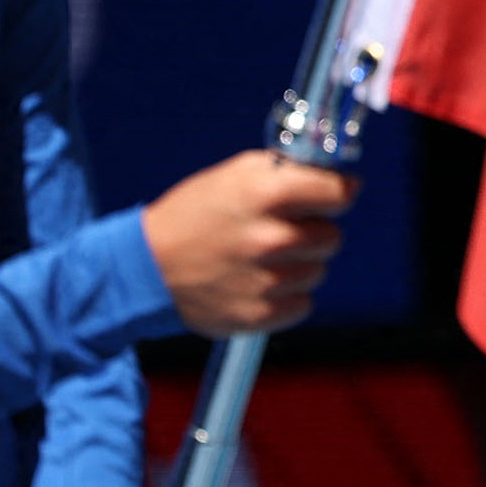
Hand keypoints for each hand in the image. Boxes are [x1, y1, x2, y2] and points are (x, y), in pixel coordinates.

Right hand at [143, 152, 351, 334]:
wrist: (145, 267)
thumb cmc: (192, 215)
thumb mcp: (234, 174)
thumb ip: (288, 171)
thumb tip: (340, 176)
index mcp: (264, 195)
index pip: (339, 194)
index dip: (338, 193)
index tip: (332, 195)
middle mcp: (269, 239)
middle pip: (332, 236)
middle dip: (312, 231)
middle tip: (280, 229)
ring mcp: (265, 281)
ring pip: (318, 271)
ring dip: (298, 264)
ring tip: (261, 258)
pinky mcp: (259, 314)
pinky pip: (302, 303)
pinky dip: (286, 295)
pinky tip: (257, 282)